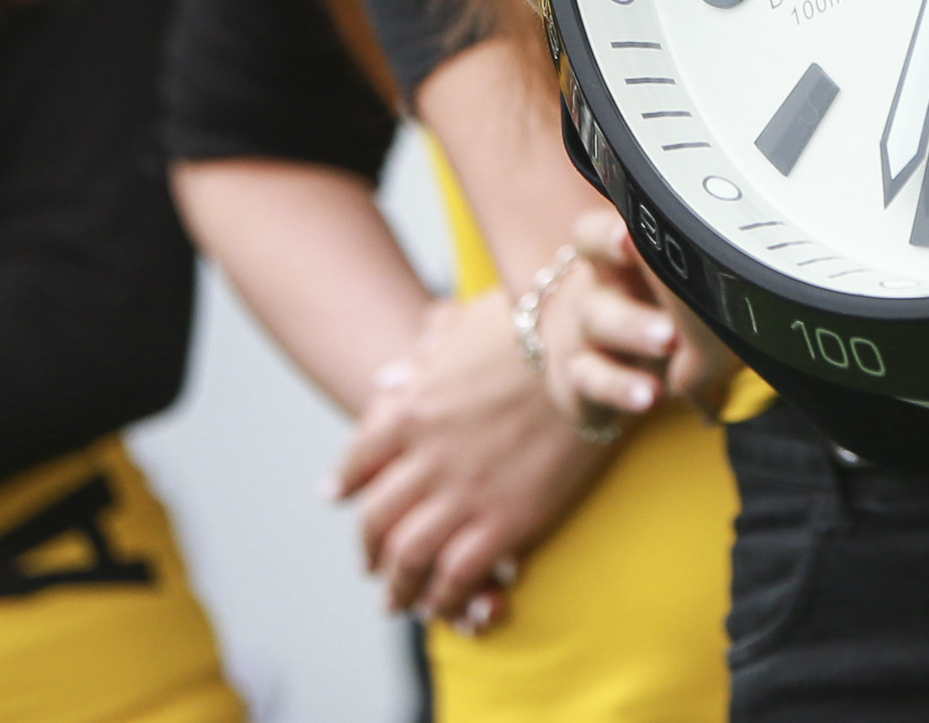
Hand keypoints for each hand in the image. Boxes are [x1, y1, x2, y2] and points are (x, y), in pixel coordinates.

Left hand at [336, 289, 616, 629]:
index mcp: (412, 408)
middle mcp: (427, 457)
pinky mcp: (504, 521)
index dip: (345, 482)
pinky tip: (443, 604)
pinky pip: (457, 575)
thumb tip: (391, 379)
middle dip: (367, 547)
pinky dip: (443, 596)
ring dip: (396, 586)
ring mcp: (463, 493)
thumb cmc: (535, 326)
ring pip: (407, 557)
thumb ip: (425, 354)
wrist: (591, 353)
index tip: (337, 496)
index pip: (359, 457)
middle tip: (368, 563)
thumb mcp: (467, 325)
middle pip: (376, 518)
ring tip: (395, 600)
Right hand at [552, 210, 742, 420]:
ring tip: (669, 343)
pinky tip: (650, 396)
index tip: (630, 237)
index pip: (595, 234)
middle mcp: (599, 288)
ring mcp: (587, 332)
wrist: (617, 352)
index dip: (608, 236)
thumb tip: (772, 264)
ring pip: (595, 324)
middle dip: (637, 291)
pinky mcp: (584, 375)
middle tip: (672, 312)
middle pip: (599, 281)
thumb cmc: (667, 299)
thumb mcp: (685, 282)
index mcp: (620, 256)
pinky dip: (620, 387)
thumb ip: (709, 268)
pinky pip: (591, 378)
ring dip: (632, 332)